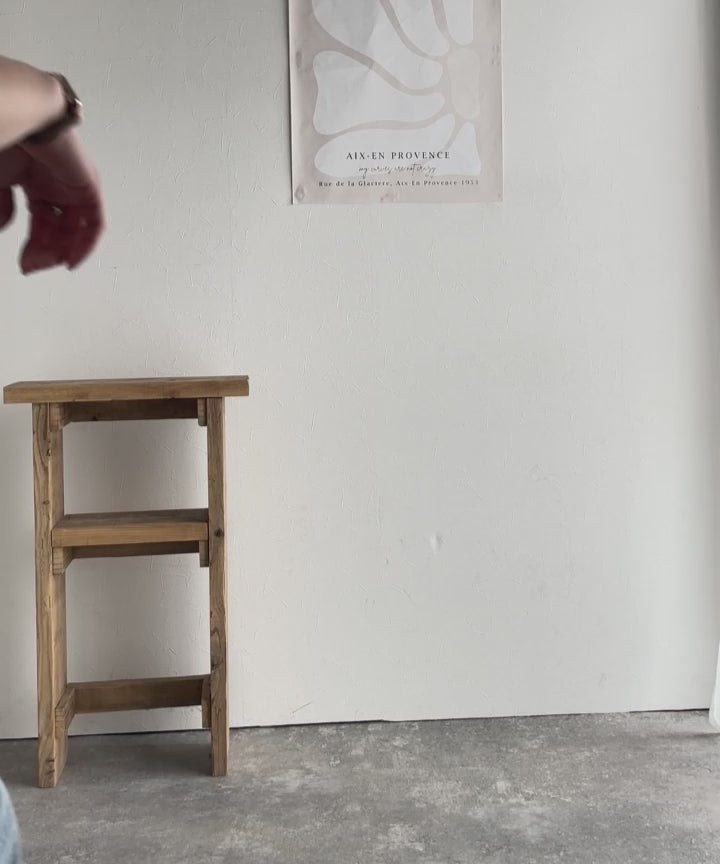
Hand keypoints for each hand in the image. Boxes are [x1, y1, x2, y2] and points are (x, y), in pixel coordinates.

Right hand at [0, 127, 103, 273]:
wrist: (27, 120)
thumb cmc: (12, 140)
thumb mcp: (1, 180)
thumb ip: (3, 205)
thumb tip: (4, 228)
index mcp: (37, 182)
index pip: (41, 223)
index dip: (33, 246)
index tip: (26, 264)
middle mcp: (57, 187)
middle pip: (58, 230)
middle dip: (45, 252)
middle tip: (33, 267)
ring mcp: (75, 188)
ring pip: (75, 230)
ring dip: (62, 250)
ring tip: (50, 264)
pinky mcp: (89, 189)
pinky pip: (94, 224)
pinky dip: (85, 244)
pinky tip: (72, 259)